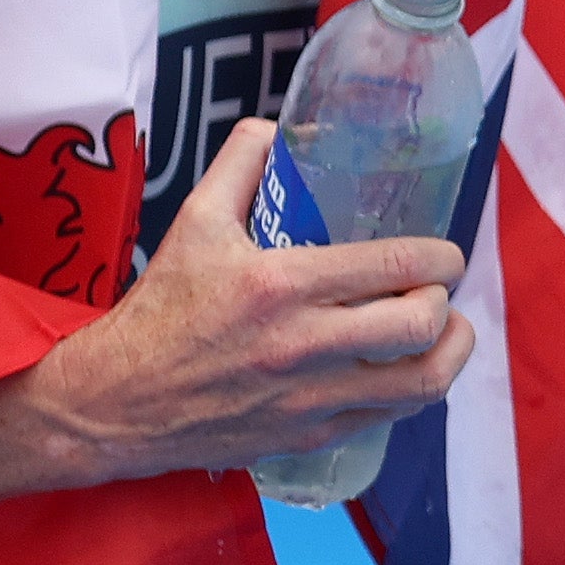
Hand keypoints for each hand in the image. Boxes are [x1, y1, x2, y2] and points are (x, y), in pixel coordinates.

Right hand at [31, 118, 473, 479]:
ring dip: (449, 353)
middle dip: (444, 301)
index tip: (444, 252)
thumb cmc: (159, 310)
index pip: (397, 266)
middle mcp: (303, 345)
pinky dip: (410, 391)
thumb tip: (278, 127)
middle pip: (420, 326)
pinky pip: (387, 417)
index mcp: (280, 284)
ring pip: (420, 384)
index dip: (441, 256)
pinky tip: (405, 368)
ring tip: (446, 331)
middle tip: (436, 289)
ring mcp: (310, 398)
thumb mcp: (193, 222)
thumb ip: (241, 165)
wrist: (115, 402)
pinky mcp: (309, 437)